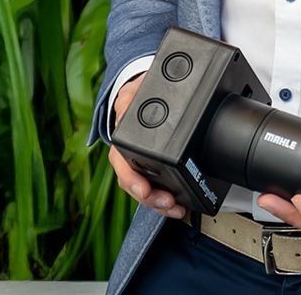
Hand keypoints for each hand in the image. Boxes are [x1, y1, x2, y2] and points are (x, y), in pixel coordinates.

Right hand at [107, 74, 186, 219]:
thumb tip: (125, 107)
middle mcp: (127, 155)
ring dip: (158, 203)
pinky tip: (178, 206)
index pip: (122, 162)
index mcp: (122, 138)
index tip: (144, 189)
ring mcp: (139, 164)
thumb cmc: (138, 94)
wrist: (144, 94)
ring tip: (176, 209)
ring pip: (143, 191)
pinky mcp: (152, 169)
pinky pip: (155, 189)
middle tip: (168, 202)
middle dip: (150, 198)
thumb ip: (130, 97)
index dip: (132, 179)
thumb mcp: (133, 91)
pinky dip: (165, 200)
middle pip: (133, 184)